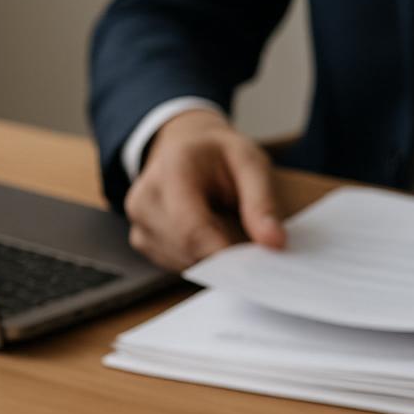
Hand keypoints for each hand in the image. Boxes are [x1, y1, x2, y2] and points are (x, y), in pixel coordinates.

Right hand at [125, 108, 285, 270]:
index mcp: (171, 169)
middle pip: (188, 249)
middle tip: (252, 246)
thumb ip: (262, 202)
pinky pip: (177, 264)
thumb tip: (274, 243)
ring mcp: (139, 222)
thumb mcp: (250, 163)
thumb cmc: (218, 154)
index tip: (257, 266)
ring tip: (226, 227)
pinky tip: (209, 233)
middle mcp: (145, 198)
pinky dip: (199, 256)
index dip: (225, 254)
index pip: (192, 228)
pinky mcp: (142, 240)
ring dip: (213, 256)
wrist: (185, 146)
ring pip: (184, 261)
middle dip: (226, 256)